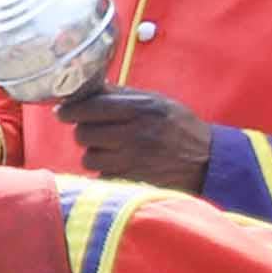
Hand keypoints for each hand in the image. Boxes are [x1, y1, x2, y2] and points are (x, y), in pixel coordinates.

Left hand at [62, 84, 213, 193]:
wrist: (208, 162)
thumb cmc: (180, 127)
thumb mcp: (157, 102)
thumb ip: (122, 95)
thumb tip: (87, 90)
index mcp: (141, 109)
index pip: (90, 107)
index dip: (71, 109)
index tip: (63, 111)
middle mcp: (135, 135)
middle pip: (83, 133)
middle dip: (84, 131)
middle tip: (94, 130)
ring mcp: (133, 161)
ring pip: (88, 157)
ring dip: (93, 152)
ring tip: (109, 148)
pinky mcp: (132, 182)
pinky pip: (101, 175)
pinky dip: (105, 170)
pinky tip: (119, 164)